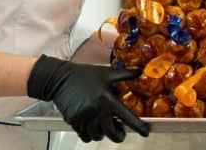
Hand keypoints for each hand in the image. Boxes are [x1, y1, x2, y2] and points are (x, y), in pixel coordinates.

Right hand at [27, 55, 148, 142]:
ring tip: (104, 125)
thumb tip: (140, 71)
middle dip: (119, 135)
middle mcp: (97, 110)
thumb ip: (125, 74)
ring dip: (103, 133)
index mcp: (107, 98)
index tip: (145, 132)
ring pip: (98, 136)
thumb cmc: (84, 75)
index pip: (126, 116)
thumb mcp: (106, 72)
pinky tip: (92, 125)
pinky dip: (90, 134)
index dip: (138, 126)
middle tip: (121, 131)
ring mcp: (85, 118)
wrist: (60, 78)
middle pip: (112, 132)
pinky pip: (85, 136)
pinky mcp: (74, 122)